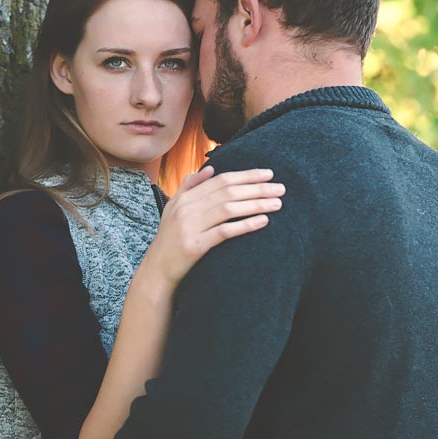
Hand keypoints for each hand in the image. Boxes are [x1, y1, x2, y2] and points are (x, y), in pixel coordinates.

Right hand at [143, 166, 283, 287]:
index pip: (221, 180)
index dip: (247, 175)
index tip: (269, 174)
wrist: (156, 270)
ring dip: (256, 204)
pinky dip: (245, 225)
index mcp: (185, 198)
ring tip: (277, 204)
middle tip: (281, 188)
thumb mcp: (174, 208)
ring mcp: (189, 227)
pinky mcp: (194, 246)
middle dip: (257, 188)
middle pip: (228, 192)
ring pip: (228, 209)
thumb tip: (211, 168)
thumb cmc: (170, 239)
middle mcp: (186, 208)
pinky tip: (263, 222)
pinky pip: (224, 232)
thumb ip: (190, 186)